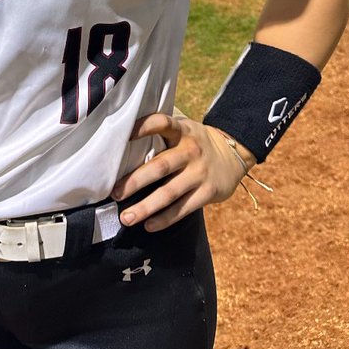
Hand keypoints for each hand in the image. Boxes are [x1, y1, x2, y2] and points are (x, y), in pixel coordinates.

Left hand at [111, 113, 249, 230]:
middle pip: (160, 166)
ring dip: (146, 207)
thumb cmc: (195, 141)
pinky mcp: (208, 192)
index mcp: (182, 130)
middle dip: (136, 181)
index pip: (162, 123)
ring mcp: (200, 173)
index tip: (124, 135)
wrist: (233, 154)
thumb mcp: (184, 128)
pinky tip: (148, 226)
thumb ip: (161, 130)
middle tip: (115, 193)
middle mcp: (191, 150)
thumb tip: (123, 133)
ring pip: (170, 192)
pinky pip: (183, 208)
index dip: (143, 127)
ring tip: (126, 217)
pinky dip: (165, 219)